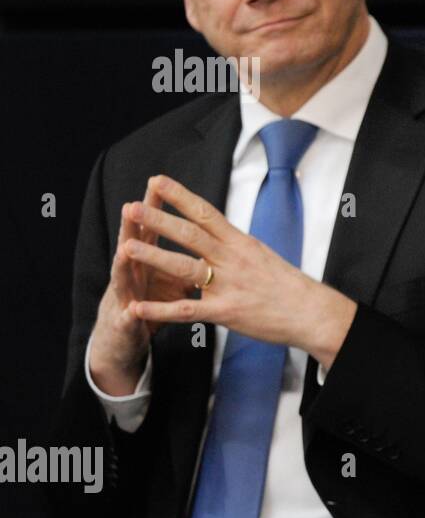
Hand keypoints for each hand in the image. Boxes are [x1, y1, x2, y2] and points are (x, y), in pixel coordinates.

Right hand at [88, 178, 187, 395]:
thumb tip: (209, 236)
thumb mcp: (172, 277)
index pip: (153, 228)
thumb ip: (186, 257)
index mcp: (148, 259)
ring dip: (124, 263)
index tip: (159, 182)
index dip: (156, 207)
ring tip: (124, 249)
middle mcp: (132, 272)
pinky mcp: (125, 322)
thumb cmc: (150, 299)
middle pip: (133, 244)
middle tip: (131, 206)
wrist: (121, 336)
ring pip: (124, 277)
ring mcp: (125, 296)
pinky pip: (130, 319)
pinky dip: (132, 315)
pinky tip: (131, 311)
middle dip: (133, 227)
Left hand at [120, 175, 356, 371]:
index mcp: (241, 242)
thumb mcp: (262, 255)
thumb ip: (235, 245)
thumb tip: (215, 233)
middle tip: (132, 206)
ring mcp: (229, 285)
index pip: (206, 212)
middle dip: (159, 220)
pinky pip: (188, 310)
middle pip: (191, 234)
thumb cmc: (288, 285)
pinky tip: (137, 308)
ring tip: (127, 248)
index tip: (156, 180)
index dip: (180, 195)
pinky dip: (160, 310)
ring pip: (186, 267)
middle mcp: (234, 259)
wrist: (312, 312)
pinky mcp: (226, 312)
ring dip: (155, 257)